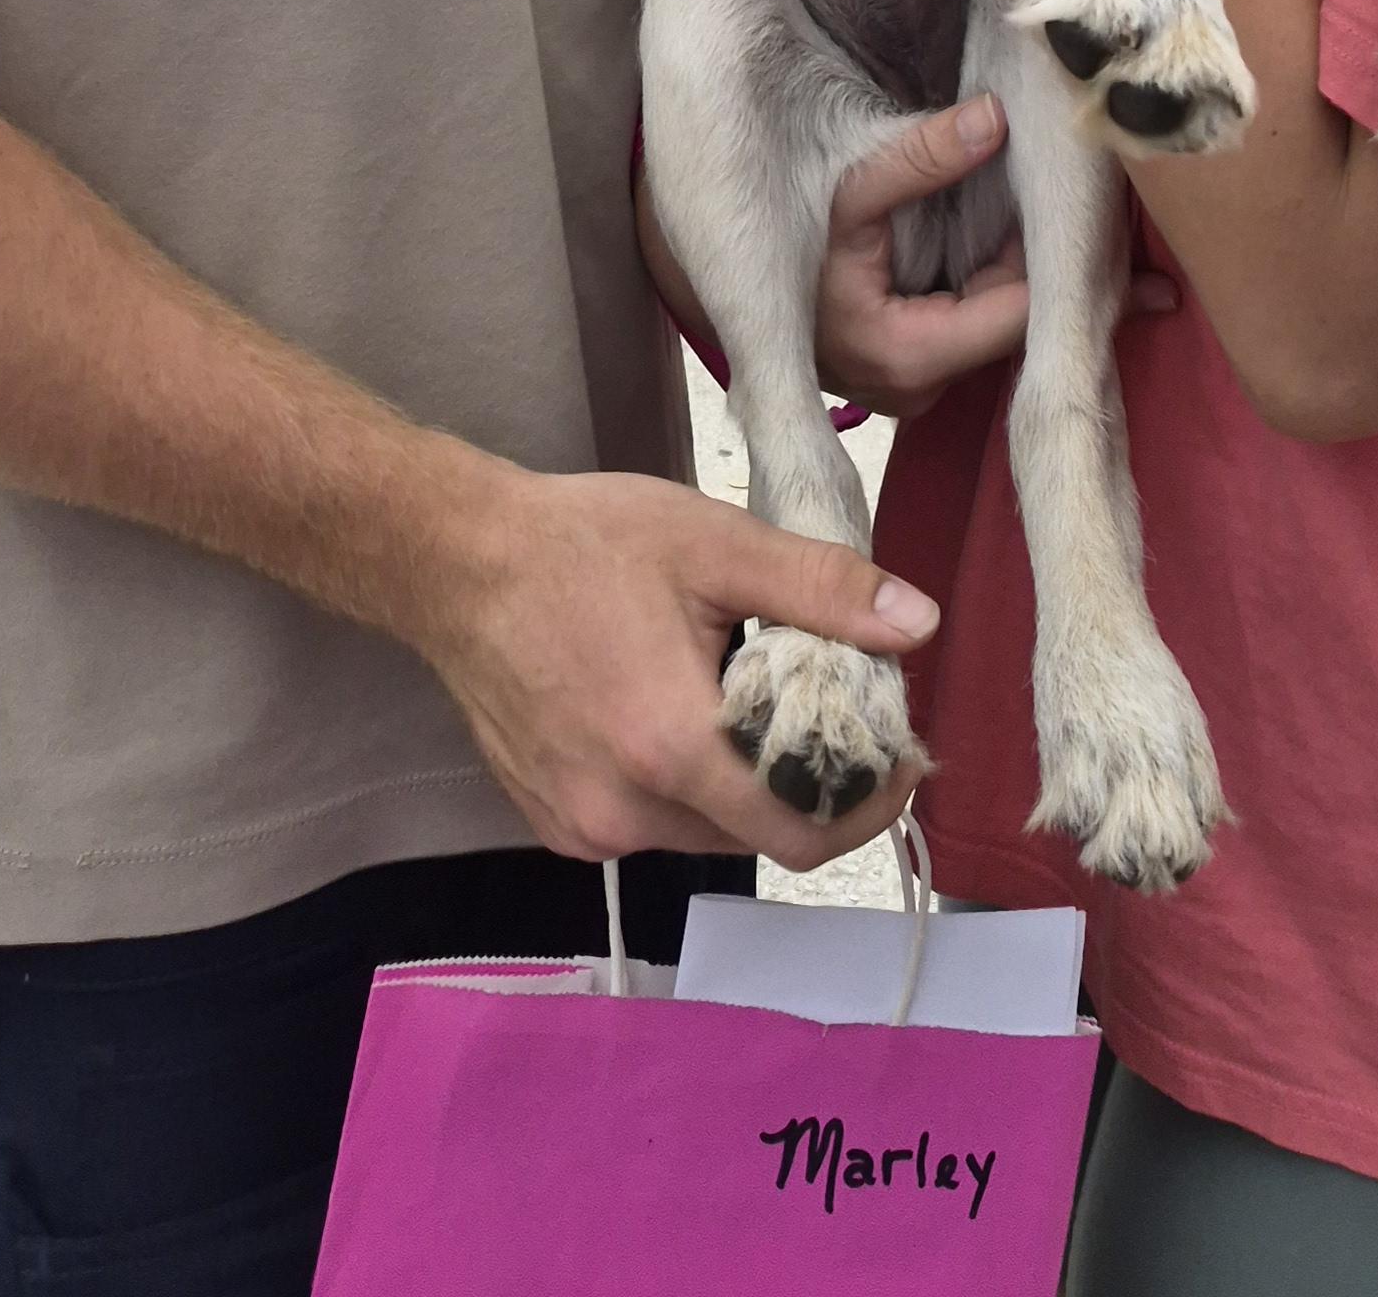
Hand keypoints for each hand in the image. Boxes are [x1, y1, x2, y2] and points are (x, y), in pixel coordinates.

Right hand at [408, 454, 939, 865]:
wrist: (457, 564)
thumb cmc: (584, 544)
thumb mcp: (715, 545)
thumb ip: (823, 590)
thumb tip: (919, 624)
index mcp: (670, 747)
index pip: (800, 832)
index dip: (865, 802)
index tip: (898, 755)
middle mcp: (625, 811)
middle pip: (758, 832)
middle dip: (811, 781)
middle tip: (832, 705)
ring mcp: (583, 827)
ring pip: (707, 831)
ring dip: (746, 782)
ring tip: (748, 696)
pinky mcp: (557, 824)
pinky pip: (653, 825)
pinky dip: (687, 784)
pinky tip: (678, 709)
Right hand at [812, 95, 1174, 418]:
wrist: (740, 282)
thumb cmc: (783, 239)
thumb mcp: (848, 189)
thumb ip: (919, 158)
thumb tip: (996, 118)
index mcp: (906, 357)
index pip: (1015, 318)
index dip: (1065, 275)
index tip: (1115, 236)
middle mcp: (921, 388)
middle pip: (1020, 328)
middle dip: (1072, 283)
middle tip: (1146, 248)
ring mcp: (924, 383)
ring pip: (1009, 328)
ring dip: (1054, 286)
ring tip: (1126, 250)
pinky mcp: (927, 364)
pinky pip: (990, 323)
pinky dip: (1024, 287)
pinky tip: (1075, 261)